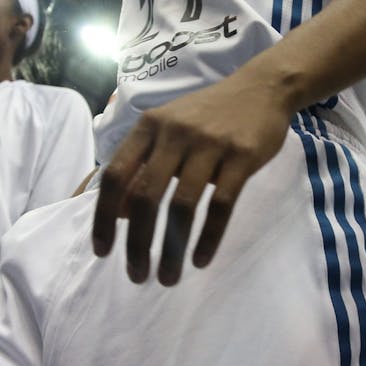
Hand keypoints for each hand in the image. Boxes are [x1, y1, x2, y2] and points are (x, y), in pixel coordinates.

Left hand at [92, 75, 292, 285]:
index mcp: (149, 127)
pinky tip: (200, 259)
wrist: (262, 87)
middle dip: (137, 243)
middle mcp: (174, 134)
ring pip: (181, 206)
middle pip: (145, 196)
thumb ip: (141, 164)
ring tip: (167, 277)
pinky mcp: (242, 157)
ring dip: (171, 249)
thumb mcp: (168, 129)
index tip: (103, 251)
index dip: (104, 216)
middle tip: (138, 275)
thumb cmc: (208, 113)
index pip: (116, 176)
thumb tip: (115, 213)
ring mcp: (209, 145)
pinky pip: (220, 205)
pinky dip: (208, 237)